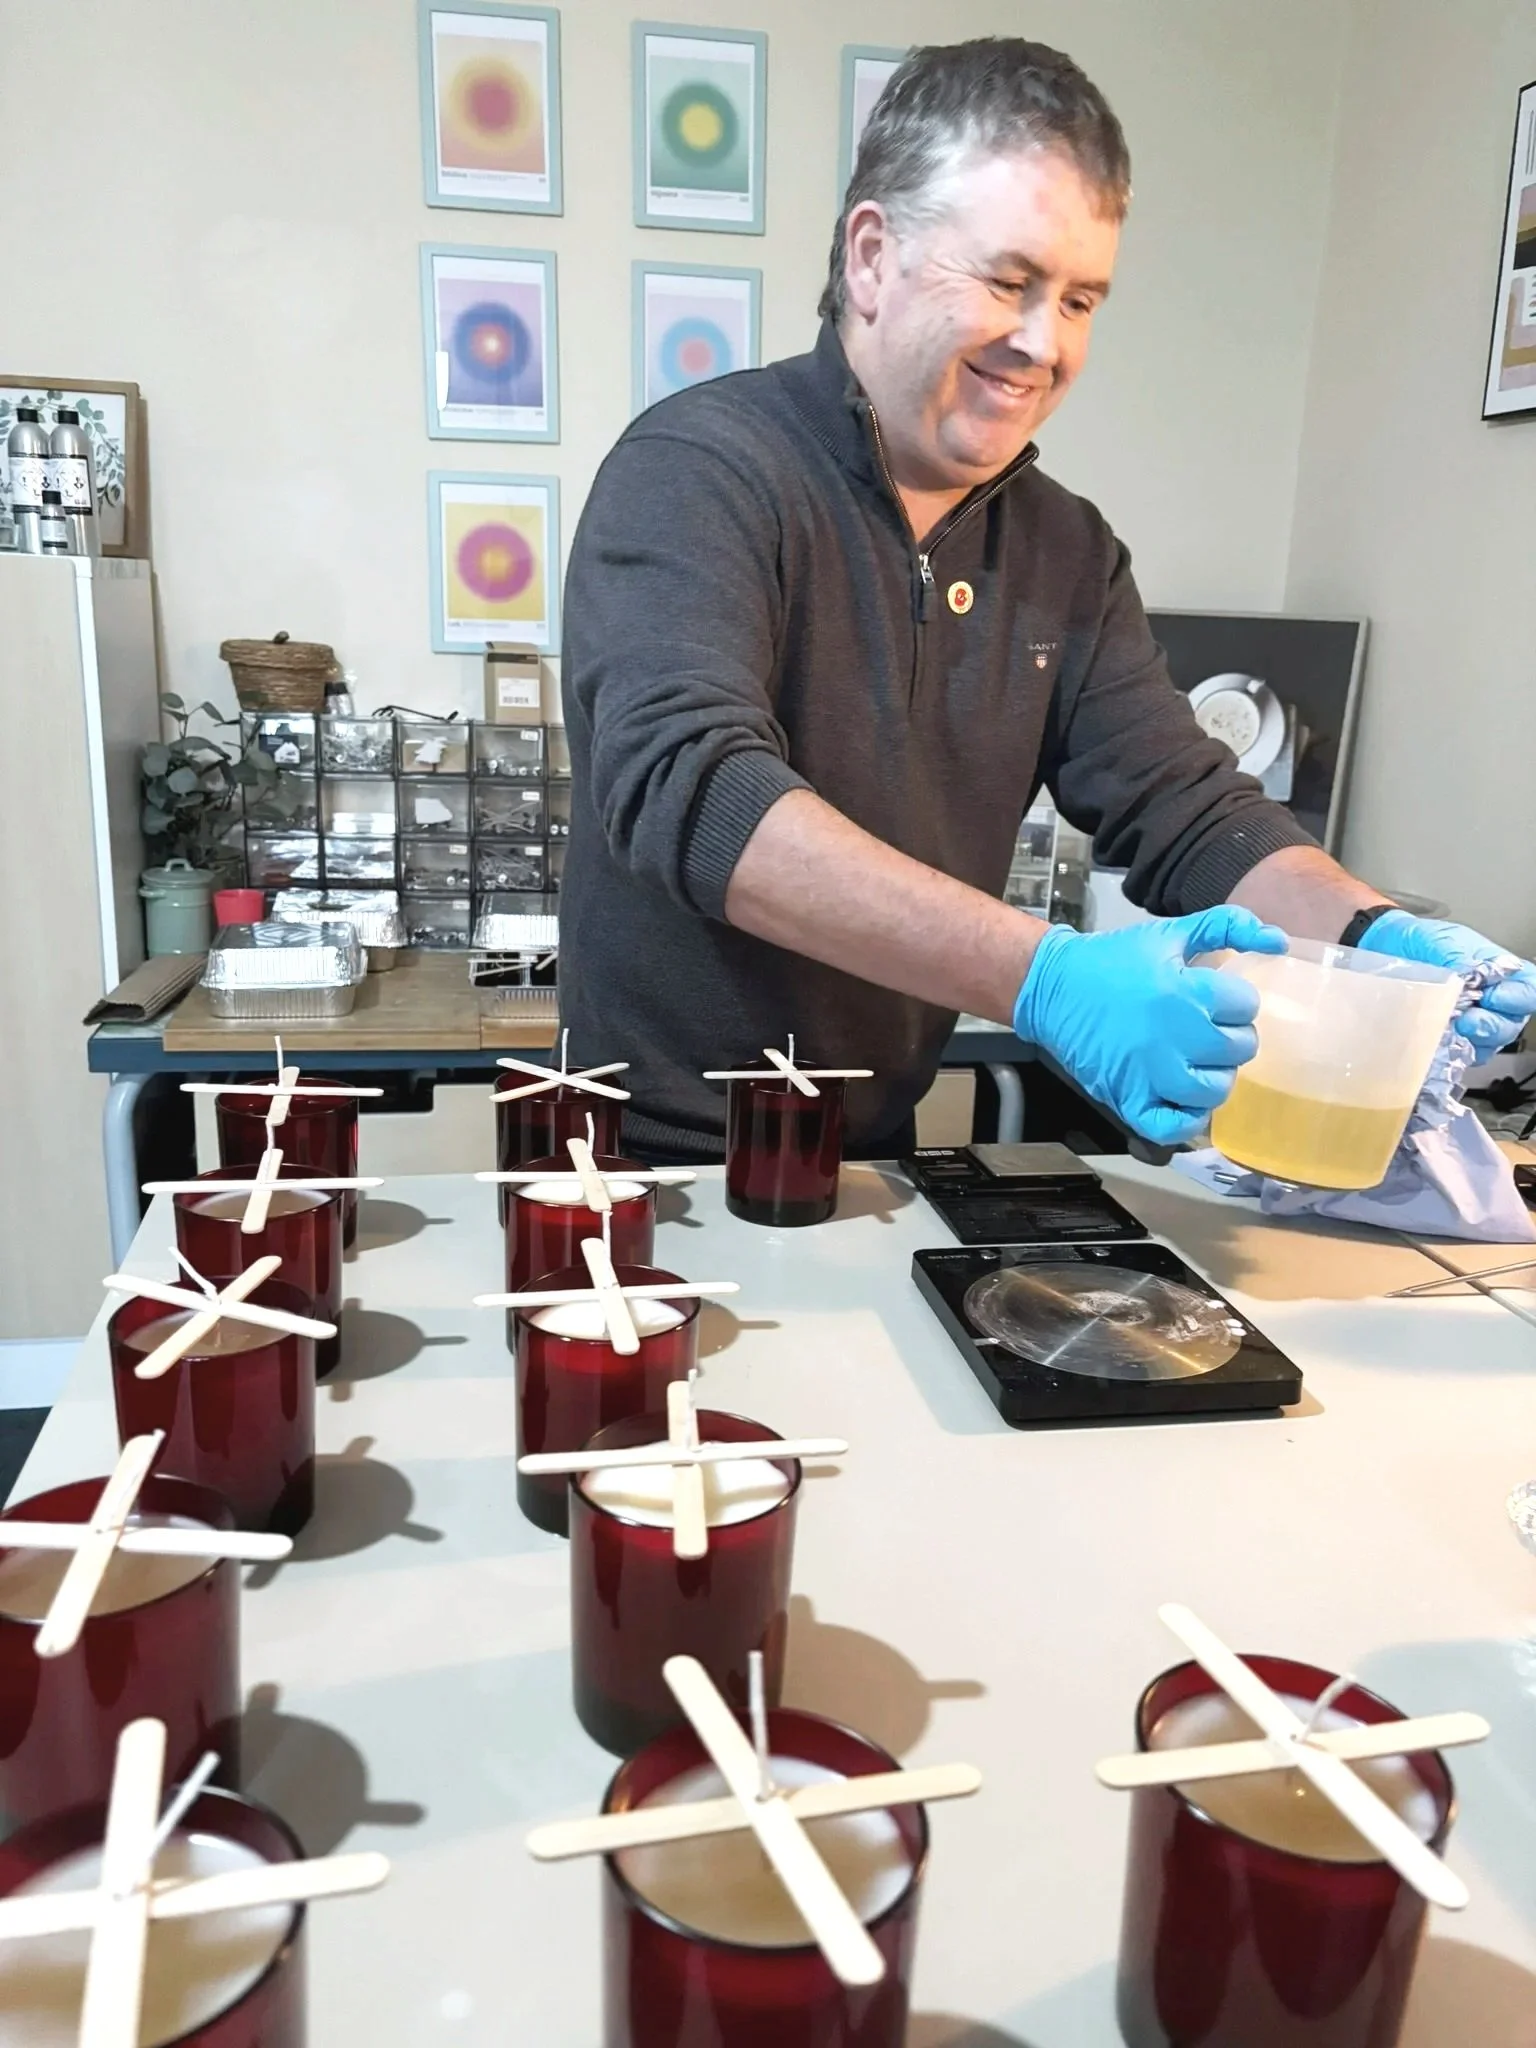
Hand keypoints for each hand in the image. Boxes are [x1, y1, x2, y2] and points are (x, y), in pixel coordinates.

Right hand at [1013, 908, 1287, 1146]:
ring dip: (1214, 1075)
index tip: (1214, 997)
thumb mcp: (1170, 933)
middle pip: (1238, 1049)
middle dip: (1229, 1036)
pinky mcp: (1128, 1099)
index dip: (1235, 1000)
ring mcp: (1150, 1074)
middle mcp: (1172, 1037)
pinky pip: (1175, 1127)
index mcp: (1186, 992)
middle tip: (1206, 1027)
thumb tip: (1277, 941)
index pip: (1246, 1007)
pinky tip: (1184, 1097)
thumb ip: (1227, 926)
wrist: (1055, 988)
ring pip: (1215, 1090)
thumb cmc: (1113, 960)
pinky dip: (1187, 1118)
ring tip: (1198, 1060)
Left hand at [1358, 910, 1535, 1052]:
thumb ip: (1460, 959)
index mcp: (1499, 971)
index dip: (1517, 999)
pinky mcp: (1450, 1038)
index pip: (1528, 990)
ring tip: (1450, 1031)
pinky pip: (1461, 1055)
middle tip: (1467, 1022)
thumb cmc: (1418, 942)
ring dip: (1472, 1042)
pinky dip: (1453, 1053)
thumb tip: (1472, 980)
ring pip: (1489, 1044)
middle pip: (1511, 1023)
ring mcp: (1472, 1020)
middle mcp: (1491, 999)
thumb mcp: (1442, 942)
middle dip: (1491, 1026)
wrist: (1383, 950)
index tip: (1493, 998)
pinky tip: (1437, 1044)